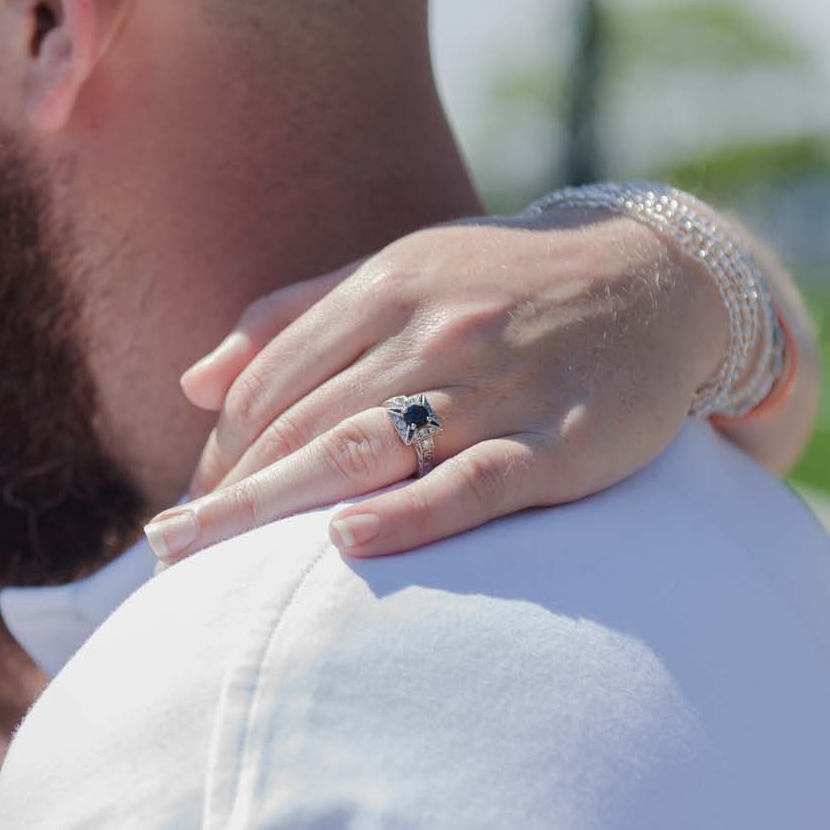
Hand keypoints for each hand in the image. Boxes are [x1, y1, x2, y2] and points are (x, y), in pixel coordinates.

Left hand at [143, 210, 739, 564]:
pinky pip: (473, 482)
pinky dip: (409, 514)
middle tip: (164, 554)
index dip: (222, 448)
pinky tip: (346, 542)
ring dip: (275, 506)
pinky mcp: (560, 441)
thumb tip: (194, 380)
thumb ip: (297, 317)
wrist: (665, 281)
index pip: (275, 380)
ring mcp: (497, 386)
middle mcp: (433, 330)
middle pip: (302, 421)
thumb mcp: (404, 271)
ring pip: (367, 449)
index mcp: (387, 287)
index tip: (189, 506)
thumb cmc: (512, 286)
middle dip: (226, 491)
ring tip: (204, 558)